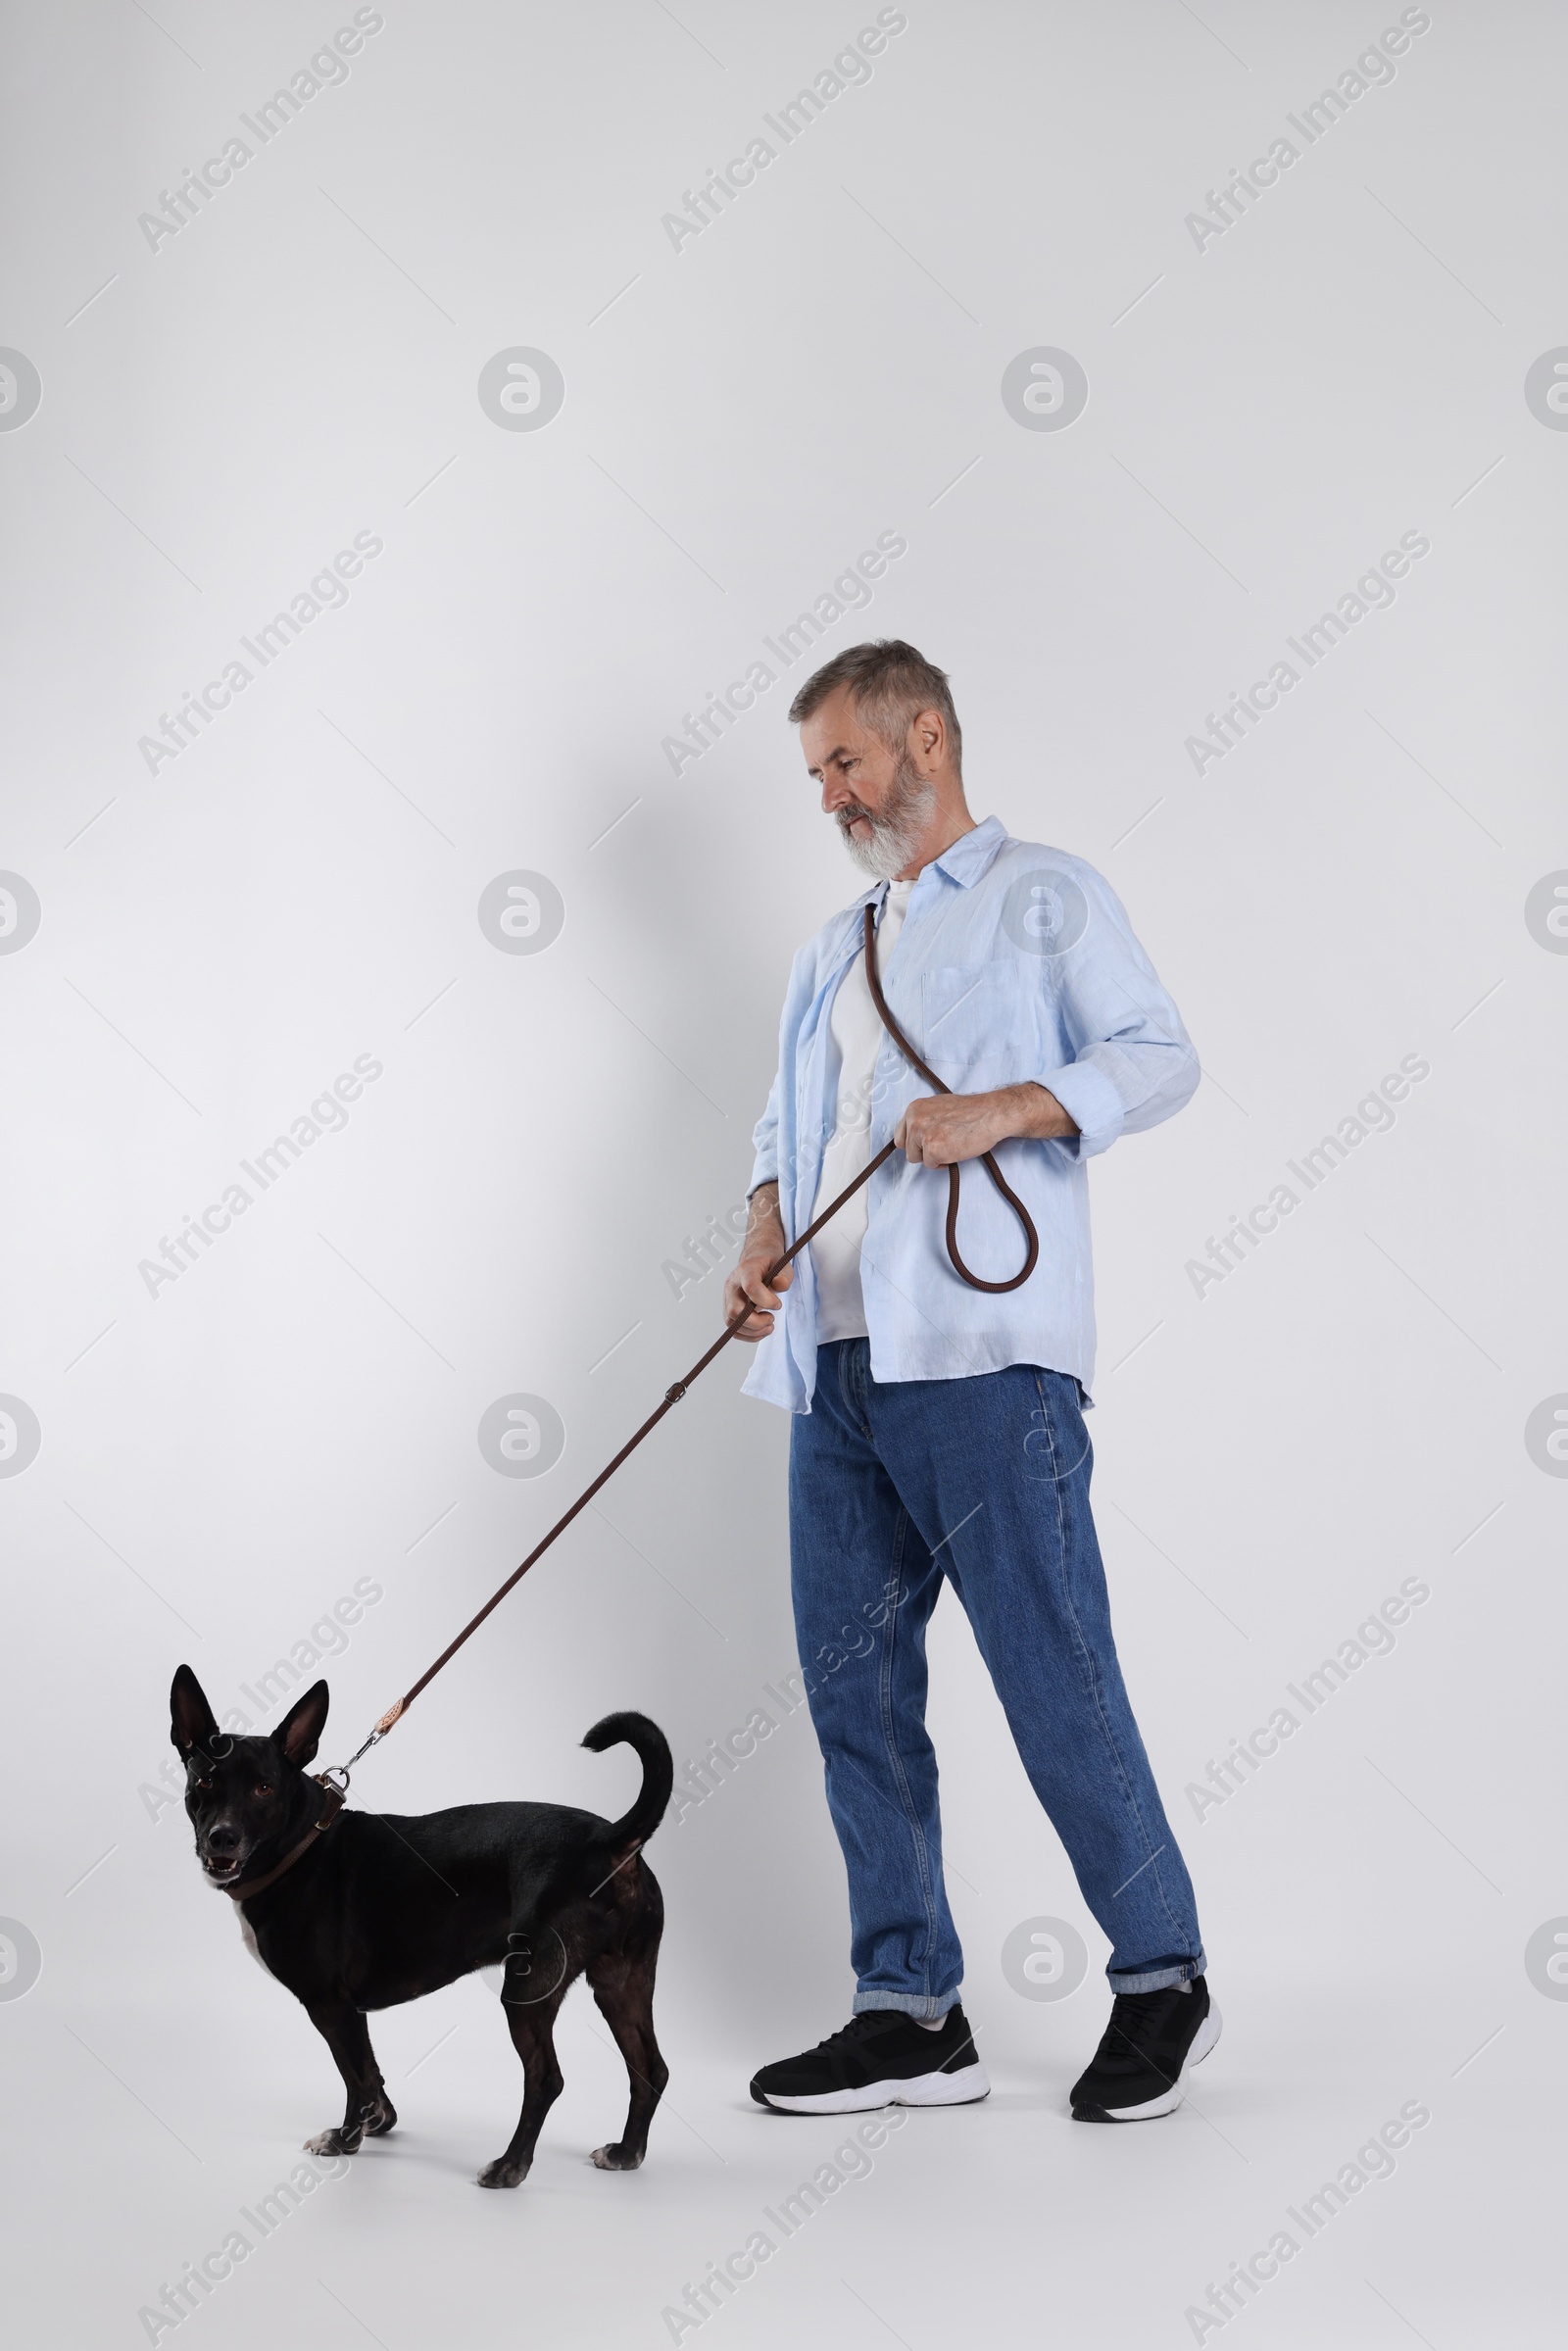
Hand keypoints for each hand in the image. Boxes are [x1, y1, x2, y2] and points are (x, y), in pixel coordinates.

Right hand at [723, 1183, 791, 1341]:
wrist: (759, 1247)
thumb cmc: (773, 1252)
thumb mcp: (785, 1257)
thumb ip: (785, 1272)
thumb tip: (779, 1288)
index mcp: (746, 1268)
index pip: (750, 1287)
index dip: (764, 1301)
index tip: (779, 1306)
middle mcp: (732, 1283)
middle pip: (733, 1312)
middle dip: (754, 1322)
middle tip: (773, 1321)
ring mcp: (728, 1295)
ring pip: (730, 1322)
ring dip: (750, 1331)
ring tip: (769, 1326)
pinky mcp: (730, 1305)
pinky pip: (732, 1326)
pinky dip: (746, 1334)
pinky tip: (762, 1328)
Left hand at [894, 1082, 1077, 1166]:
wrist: (991, 1114)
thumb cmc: (971, 1112)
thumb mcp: (939, 1107)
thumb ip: (924, 1119)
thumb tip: (914, 1135)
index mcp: (914, 1108)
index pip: (900, 1135)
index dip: (914, 1143)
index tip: (925, 1145)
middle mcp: (914, 1119)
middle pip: (906, 1149)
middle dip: (922, 1152)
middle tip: (942, 1146)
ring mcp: (922, 1134)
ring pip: (917, 1159)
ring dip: (933, 1157)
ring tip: (951, 1146)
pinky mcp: (933, 1149)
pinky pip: (931, 1165)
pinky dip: (944, 1163)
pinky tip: (956, 1151)